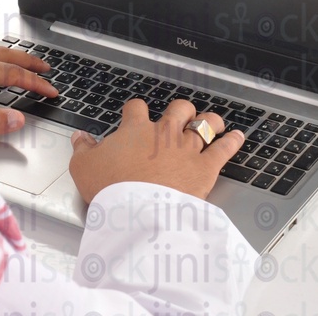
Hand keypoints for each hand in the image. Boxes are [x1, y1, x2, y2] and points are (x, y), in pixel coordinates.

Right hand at [69, 98, 243, 201]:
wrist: (136, 210)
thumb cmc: (110, 189)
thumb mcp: (84, 167)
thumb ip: (83, 149)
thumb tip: (80, 137)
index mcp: (135, 129)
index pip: (136, 108)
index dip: (135, 109)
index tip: (134, 113)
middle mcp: (164, 133)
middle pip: (178, 109)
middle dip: (180, 110)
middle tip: (180, 115)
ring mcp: (187, 148)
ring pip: (204, 124)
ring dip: (210, 121)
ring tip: (213, 121)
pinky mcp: (205, 167)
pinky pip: (223, 149)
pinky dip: (232, 141)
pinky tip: (237, 136)